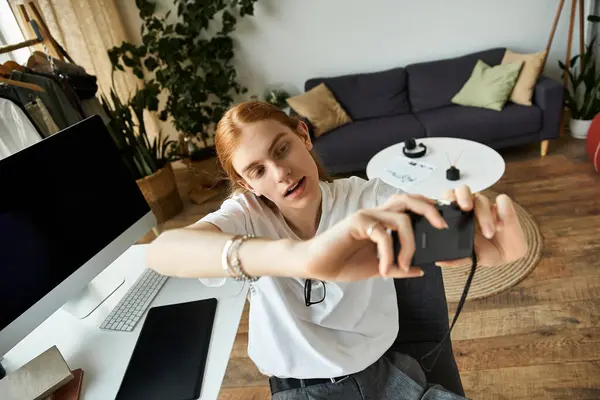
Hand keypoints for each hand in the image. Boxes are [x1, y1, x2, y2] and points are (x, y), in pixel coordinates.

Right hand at [295, 193, 448, 281]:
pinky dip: (388, 254)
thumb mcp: (378, 267)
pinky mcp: (357, 223)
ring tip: (406, 263)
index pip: (410, 207)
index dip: (429, 210)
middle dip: (430, 210)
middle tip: (442, 227)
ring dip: (409, 244)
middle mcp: (376, 214)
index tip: (444, 225)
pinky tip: (384, 270)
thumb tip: (422, 269)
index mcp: (382, 221)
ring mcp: (367, 216)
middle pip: (409, 200)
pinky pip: (382, 234)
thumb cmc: (343, 262)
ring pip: (401, 219)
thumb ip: (398, 266)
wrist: (316, 264)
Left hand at [435, 185, 527, 267]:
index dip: (447, 199)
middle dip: (462, 196)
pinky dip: (502, 211)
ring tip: (489, 233)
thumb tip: (439, 261)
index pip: (449, 199)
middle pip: (462, 190)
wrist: (508, 256)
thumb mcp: (471, 257)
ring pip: (481, 199)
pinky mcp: (504, 207)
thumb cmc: (486, 252)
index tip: (448, 207)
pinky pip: (502, 201)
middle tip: (465, 208)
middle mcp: (471, 208)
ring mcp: (487, 207)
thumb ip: (457, 258)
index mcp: (458, 216)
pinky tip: (500, 226)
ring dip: (484, 215)